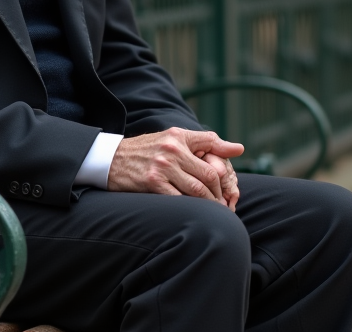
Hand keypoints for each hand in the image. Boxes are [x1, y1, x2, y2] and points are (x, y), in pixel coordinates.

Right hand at [107, 128, 243, 205]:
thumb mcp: (174, 138)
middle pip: (209, 174)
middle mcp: (172, 149)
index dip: (226, 169)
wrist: (110, 159)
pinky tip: (197, 214)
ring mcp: (162, 167)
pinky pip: (179, 199)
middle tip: (227, 206)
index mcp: (179, 136)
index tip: (231, 186)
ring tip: (216, 213)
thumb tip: (240, 148)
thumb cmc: (147, 150)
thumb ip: (206, 142)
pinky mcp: (152, 183)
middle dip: (220, 192)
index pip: (213, 148)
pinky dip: (191, 208)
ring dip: (210, 204)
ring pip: (197, 189)